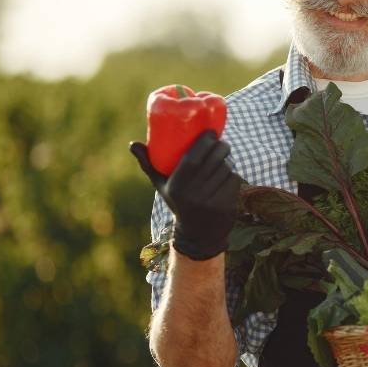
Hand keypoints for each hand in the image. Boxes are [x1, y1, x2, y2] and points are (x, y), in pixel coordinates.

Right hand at [130, 130, 240, 259]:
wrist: (197, 234)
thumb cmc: (178, 201)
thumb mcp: (161, 186)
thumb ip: (148, 164)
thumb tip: (132, 143)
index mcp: (177, 188)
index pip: (193, 159)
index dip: (204, 143)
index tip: (211, 132)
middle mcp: (193, 195)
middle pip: (213, 161)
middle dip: (221, 147)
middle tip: (221, 143)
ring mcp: (211, 202)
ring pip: (226, 169)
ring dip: (228, 161)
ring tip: (224, 159)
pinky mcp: (227, 206)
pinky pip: (235, 181)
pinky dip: (233, 175)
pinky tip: (228, 175)